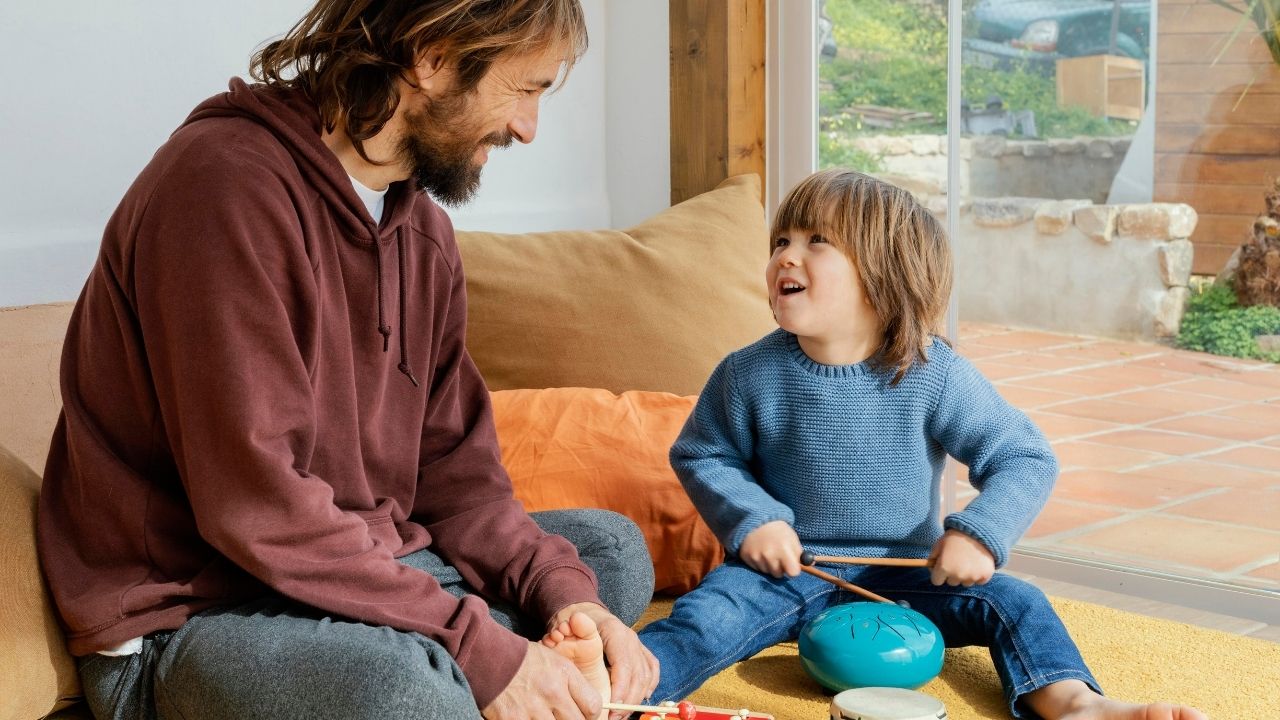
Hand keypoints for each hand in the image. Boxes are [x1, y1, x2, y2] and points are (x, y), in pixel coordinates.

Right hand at [482, 641, 599, 719]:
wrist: (488, 657)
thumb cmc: (525, 660)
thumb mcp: (556, 662)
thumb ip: (573, 685)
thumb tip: (590, 709)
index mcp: (564, 674)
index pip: (593, 706)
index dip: (592, 716)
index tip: (585, 716)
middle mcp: (552, 692)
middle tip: (564, 718)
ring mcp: (532, 708)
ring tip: (546, 717)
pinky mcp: (513, 719)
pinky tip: (529, 718)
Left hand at [549, 602, 659, 719]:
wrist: (585, 611)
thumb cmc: (575, 624)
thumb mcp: (569, 629)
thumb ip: (569, 637)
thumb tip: (562, 633)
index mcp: (615, 632)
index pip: (624, 666)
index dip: (621, 689)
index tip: (612, 708)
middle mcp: (630, 637)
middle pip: (638, 674)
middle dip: (628, 700)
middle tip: (615, 717)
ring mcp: (638, 643)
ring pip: (647, 675)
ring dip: (637, 698)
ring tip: (623, 714)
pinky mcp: (641, 649)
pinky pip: (652, 669)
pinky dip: (649, 685)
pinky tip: (641, 699)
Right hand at [739, 520, 802, 577]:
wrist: (756, 519)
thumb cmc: (778, 530)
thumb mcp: (792, 538)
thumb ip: (799, 553)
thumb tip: (809, 565)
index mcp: (784, 549)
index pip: (793, 572)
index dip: (793, 570)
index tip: (792, 566)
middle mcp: (769, 555)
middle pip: (779, 575)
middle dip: (780, 568)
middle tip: (779, 558)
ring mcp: (756, 557)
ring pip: (767, 572)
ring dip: (769, 566)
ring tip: (768, 553)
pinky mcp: (746, 557)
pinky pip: (757, 569)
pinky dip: (759, 563)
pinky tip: (760, 552)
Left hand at [928, 529, 994, 586]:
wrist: (978, 531)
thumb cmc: (955, 537)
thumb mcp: (939, 544)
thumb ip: (932, 558)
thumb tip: (931, 568)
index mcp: (944, 568)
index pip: (936, 581)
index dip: (938, 574)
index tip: (942, 568)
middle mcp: (958, 575)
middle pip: (951, 582)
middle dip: (952, 574)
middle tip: (956, 561)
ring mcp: (972, 577)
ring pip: (965, 583)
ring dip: (965, 576)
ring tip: (968, 561)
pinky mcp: (985, 576)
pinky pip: (979, 581)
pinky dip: (978, 575)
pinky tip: (977, 563)